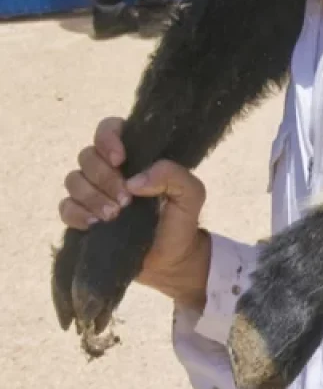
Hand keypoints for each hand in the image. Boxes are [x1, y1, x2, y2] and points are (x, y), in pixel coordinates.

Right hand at [60, 117, 210, 309]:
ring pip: (73, 180)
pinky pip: (65, 207)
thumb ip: (173, 175)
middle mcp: (111, 170)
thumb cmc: (181, 221)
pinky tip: (95, 224)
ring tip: (115, 216)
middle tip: (126, 201)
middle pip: (87, 156)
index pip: (110, 128)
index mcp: (136, 156)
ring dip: (92, 197)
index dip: (108, 138)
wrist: (171, 260)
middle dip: (104, 177)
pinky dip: (77, 214)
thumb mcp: (191, 194)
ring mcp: (94, 192)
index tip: (119, 159)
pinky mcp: (82, 216)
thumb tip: (135, 180)